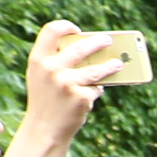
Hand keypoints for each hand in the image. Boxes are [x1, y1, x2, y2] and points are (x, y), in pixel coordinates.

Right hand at [23, 22, 117, 139]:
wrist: (44, 130)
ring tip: (118, 64)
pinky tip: (95, 92)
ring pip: (96, 70)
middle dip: (98, 42)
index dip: (66, 26)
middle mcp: (51, 68)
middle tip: (108, 41)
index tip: (77, 30)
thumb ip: (55, 60)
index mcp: (38, 59)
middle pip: (80, 47)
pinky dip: (96, 90)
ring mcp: (66, 83)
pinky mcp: (80, 97)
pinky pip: (95, 89)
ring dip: (111, 66)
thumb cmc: (45, 100)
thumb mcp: (41, 77)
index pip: (52, 30)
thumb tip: (89, 48)